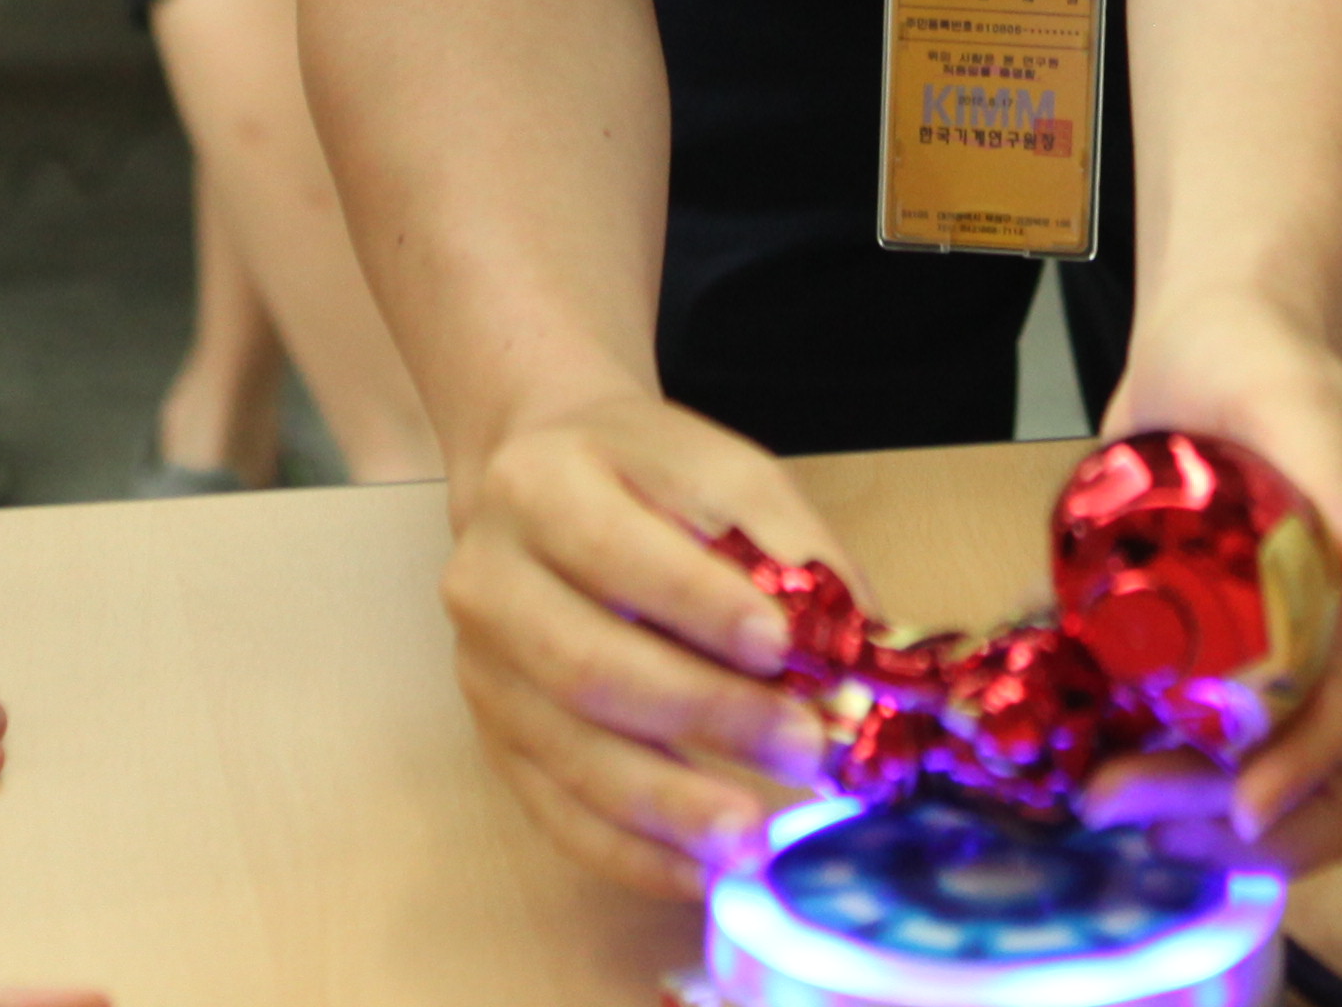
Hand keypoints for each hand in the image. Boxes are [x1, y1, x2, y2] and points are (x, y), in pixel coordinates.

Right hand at [442, 393, 848, 900]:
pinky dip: (634, 854)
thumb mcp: (723, 472)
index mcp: (539, 485)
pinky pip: (558, 815)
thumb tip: (859, 651)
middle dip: (707, 715)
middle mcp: (489, 580)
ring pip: (571, 753)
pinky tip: (703, 869)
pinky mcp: (495, 740)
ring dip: (671, 805)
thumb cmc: (646, 478)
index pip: (614, 552)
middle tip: (803, 748)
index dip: (699, 605)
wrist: (539, 480)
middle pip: (589, 666)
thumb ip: (788, 548)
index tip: (782, 646)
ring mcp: (482, 670)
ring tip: (755, 834)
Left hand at [1100, 283, 1341, 869]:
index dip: (1311, 754)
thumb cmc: (1251, 349)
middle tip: (1129, 801)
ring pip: (1269, 737)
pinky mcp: (1243, 625)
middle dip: (1236, 789)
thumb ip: (1332, 480)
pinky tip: (1104, 755)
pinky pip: (1223, 706)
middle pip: (1315, 731)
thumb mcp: (1287, 399)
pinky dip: (1170, 742)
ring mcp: (1300, 620)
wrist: (1205, 328)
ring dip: (1195, 781)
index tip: (1245, 812)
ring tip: (1106, 792)